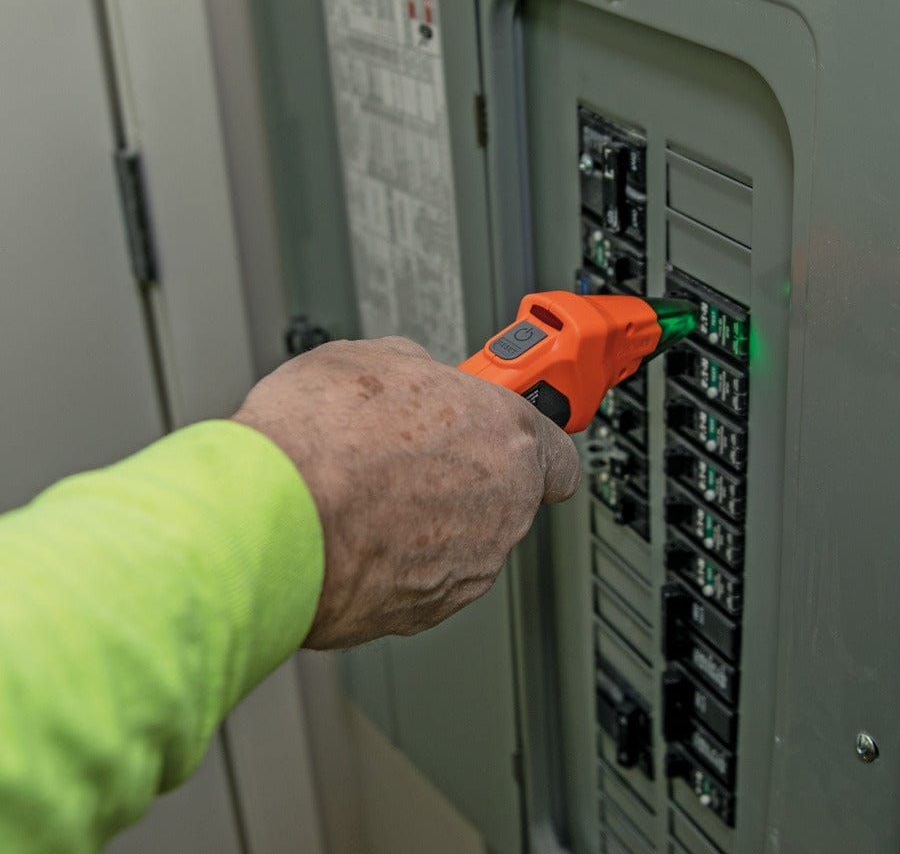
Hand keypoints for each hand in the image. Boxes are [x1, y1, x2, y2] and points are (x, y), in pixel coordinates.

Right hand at [232, 337, 579, 648]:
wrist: (271, 521)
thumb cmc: (321, 438)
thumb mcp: (370, 358)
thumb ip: (416, 369)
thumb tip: (412, 373)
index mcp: (507, 437)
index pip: (557, 450)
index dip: (523, 437)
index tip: (504, 430)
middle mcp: (504, 508)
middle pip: (506, 493)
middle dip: (464, 474)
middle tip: (409, 453)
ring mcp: (469, 567)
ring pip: (464, 540)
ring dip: (428, 520)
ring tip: (366, 492)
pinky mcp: (425, 612)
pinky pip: (423, 578)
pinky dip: (396, 561)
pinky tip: (351, 531)